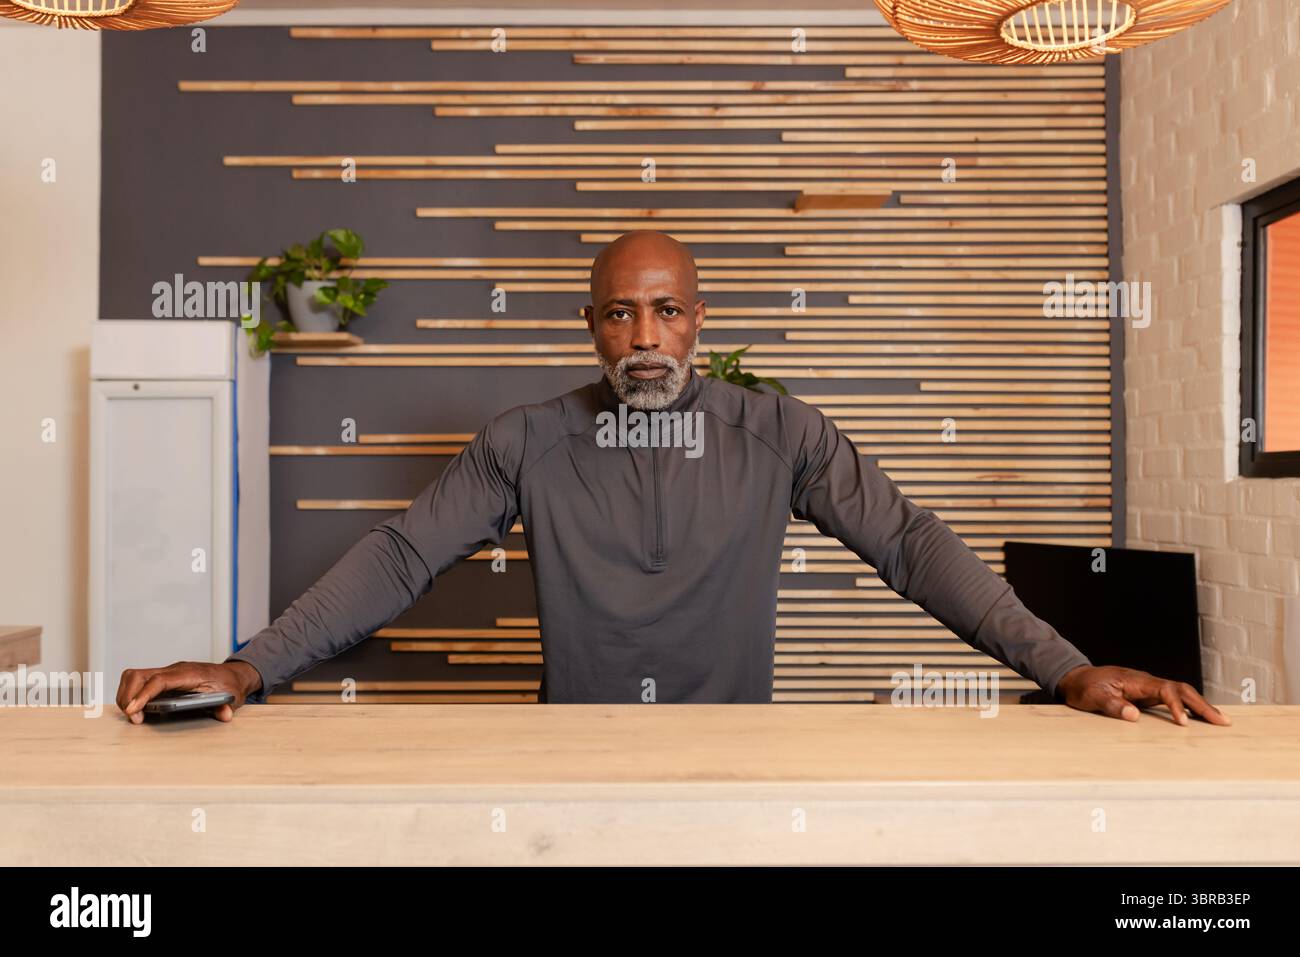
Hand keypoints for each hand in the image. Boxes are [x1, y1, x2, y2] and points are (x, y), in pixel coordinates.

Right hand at [116, 660, 262, 724]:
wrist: (231, 675)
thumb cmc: (229, 685)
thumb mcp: (232, 697)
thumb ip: (227, 706)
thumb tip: (225, 714)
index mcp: (190, 674)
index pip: (160, 680)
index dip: (144, 695)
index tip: (133, 711)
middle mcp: (174, 670)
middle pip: (139, 675)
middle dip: (128, 697)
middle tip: (134, 719)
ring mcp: (166, 672)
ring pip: (134, 676)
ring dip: (126, 695)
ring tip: (134, 715)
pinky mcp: (162, 677)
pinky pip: (138, 681)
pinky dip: (131, 694)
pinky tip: (137, 709)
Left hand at [1056, 665, 1230, 725]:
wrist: (1076, 679)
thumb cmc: (1084, 687)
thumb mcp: (1093, 697)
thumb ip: (1112, 705)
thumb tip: (1134, 715)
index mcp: (1136, 681)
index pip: (1165, 690)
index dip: (1176, 706)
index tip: (1183, 723)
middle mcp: (1146, 682)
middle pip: (1181, 689)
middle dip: (1202, 705)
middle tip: (1222, 721)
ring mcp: (1148, 689)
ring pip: (1180, 693)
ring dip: (1199, 706)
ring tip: (1219, 721)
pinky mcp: (1146, 696)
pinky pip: (1172, 700)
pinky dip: (1187, 708)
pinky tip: (1198, 719)